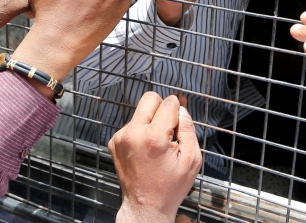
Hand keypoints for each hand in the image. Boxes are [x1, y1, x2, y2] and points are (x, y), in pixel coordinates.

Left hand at [110, 93, 201, 222]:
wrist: (145, 207)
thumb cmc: (169, 187)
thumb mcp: (191, 160)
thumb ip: (189, 130)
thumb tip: (182, 110)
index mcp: (153, 137)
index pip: (168, 103)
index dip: (179, 109)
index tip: (181, 119)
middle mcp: (133, 134)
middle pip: (150, 98)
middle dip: (162, 108)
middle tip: (169, 127)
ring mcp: (120, 137)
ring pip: (140, 111)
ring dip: (151, 121)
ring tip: (157, 144)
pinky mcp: (114, 142)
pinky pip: (131, 124)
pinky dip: (141, 131)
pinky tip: (146, 148)